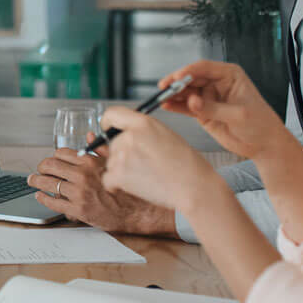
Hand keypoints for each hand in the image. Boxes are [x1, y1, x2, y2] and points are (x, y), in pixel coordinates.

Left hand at [26, 148, 177, 235]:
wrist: (139, 211)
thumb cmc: (129, 188)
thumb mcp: (116, 164)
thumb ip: (100, 149)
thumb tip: (88, 135)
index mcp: (90, 162)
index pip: (61, 153)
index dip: (53, 157)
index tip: (51, 161)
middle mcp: (82, 175)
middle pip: (50, 166)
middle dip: (41, 168)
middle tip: (38, 171)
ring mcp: (79, 193)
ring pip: (47, 183)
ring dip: (36, 181)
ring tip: (33, 181)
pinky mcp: (78, 210)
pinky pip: (53, 202)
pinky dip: (43, 198)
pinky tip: (40, 196)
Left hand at [95, 108, 222, 215]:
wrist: (194, 188)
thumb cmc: (187, 165)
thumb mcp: (165, 134)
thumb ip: (142, 130)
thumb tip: (123, 133)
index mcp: (143, 123)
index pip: (111, 114)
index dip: (108, 123)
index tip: (109, 129)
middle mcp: (129, 136)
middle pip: (112, 141)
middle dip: (123, 152)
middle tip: (144, 162)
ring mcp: (122, 156)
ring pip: (111, 161)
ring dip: (122, 169)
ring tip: (147, 174)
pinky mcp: (119, 175)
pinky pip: (108, 179)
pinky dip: (117, 184)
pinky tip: (137, 184)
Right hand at [158, 60, 295, 162]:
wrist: (264, 144)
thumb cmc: (260, 124)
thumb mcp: (238, 114)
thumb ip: (213, 108)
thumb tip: (192, 102)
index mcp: (229, 75)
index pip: (204, 68)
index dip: (188, 71)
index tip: (176, 78)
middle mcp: (217, 83)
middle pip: (191, 78)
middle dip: (177, 83)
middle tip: (164, 90)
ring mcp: (208, 98)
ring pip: (186, 92)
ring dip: (174, 95)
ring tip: (163, 99)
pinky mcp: (203, 112)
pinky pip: (186, 107)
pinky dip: (176, 106)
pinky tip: (167, 106)